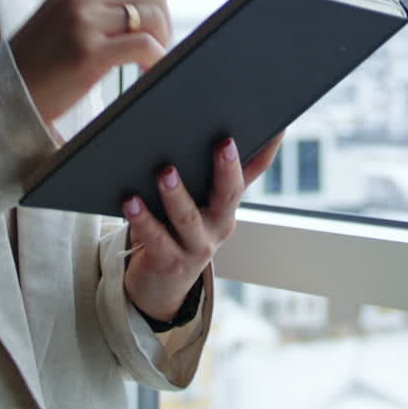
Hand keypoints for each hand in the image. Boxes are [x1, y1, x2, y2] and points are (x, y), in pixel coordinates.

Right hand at [9, 0, 207, 126]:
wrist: (4, 89)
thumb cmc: (37, 60)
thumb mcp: (63, 17)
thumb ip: (98, 4)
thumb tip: (145, 5)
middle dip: (166, 23)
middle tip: (159, 49)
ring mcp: (84, 20)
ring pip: (151, 17)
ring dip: (161, 43)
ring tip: (148, 64)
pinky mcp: (89, 50)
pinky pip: (143, 46)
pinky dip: (154, 60)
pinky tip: (145, 73)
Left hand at [122, 134, 282, 323]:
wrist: (162, 284)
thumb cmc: (180, 231)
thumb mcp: (202, 203)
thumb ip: (213, 171)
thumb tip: (221, 129)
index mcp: (228, 203)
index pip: (253, 172)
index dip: (267, 149)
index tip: (276, 125)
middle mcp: (219, 224)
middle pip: (229, 195)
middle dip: (227, 168)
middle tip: (224, 143)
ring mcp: (196, 246)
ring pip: (188, 218)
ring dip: (177, 194)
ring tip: (166, 172)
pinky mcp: (169, 261)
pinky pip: (156, 239)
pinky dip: (143, 219)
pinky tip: (131, 201)